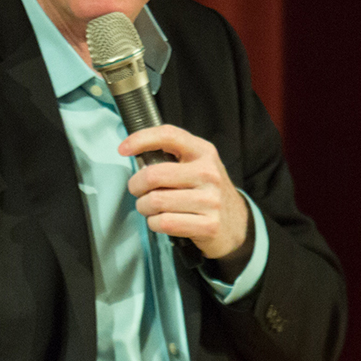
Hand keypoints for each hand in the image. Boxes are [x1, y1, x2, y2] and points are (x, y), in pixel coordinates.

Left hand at [119, 124, 250, 265]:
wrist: (237, 224)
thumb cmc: (207, 192)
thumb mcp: (198, 165)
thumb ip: (172, 157)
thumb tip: (136, 154)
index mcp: (203, 152)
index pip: (168, 135)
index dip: (141, 139)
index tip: (123, 149)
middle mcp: (208, 173)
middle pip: (153, 175)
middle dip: (136, 186)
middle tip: (138, 191)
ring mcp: (210, 200)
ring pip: (155, 202)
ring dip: (144, 207)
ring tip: (151, 208)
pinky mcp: (208, 225)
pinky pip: (164, 223)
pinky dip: (154, 224)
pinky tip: (162, 221)